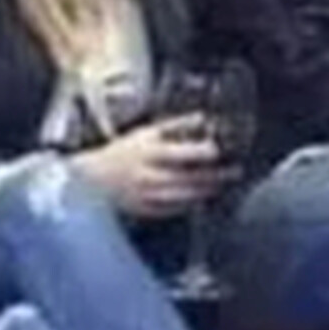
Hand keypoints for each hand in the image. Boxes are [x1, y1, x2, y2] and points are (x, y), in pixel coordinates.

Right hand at [69, 116, 237, 219]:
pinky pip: (176, 209)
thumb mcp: (147, 132)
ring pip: (185, 197)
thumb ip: (176, 125)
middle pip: (189, 178)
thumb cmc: (122, 152)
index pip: (181, 154)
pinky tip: (202, 197)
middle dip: (214, 176)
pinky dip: (191, 203)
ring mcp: (149, 196)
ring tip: (221, 184)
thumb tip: (202, 118)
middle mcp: (150, 176)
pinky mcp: (148, 211)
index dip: (202, 152)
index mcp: (149, 153)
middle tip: (233, 171)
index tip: (219, 150)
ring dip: (206, 191)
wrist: (94, 180)